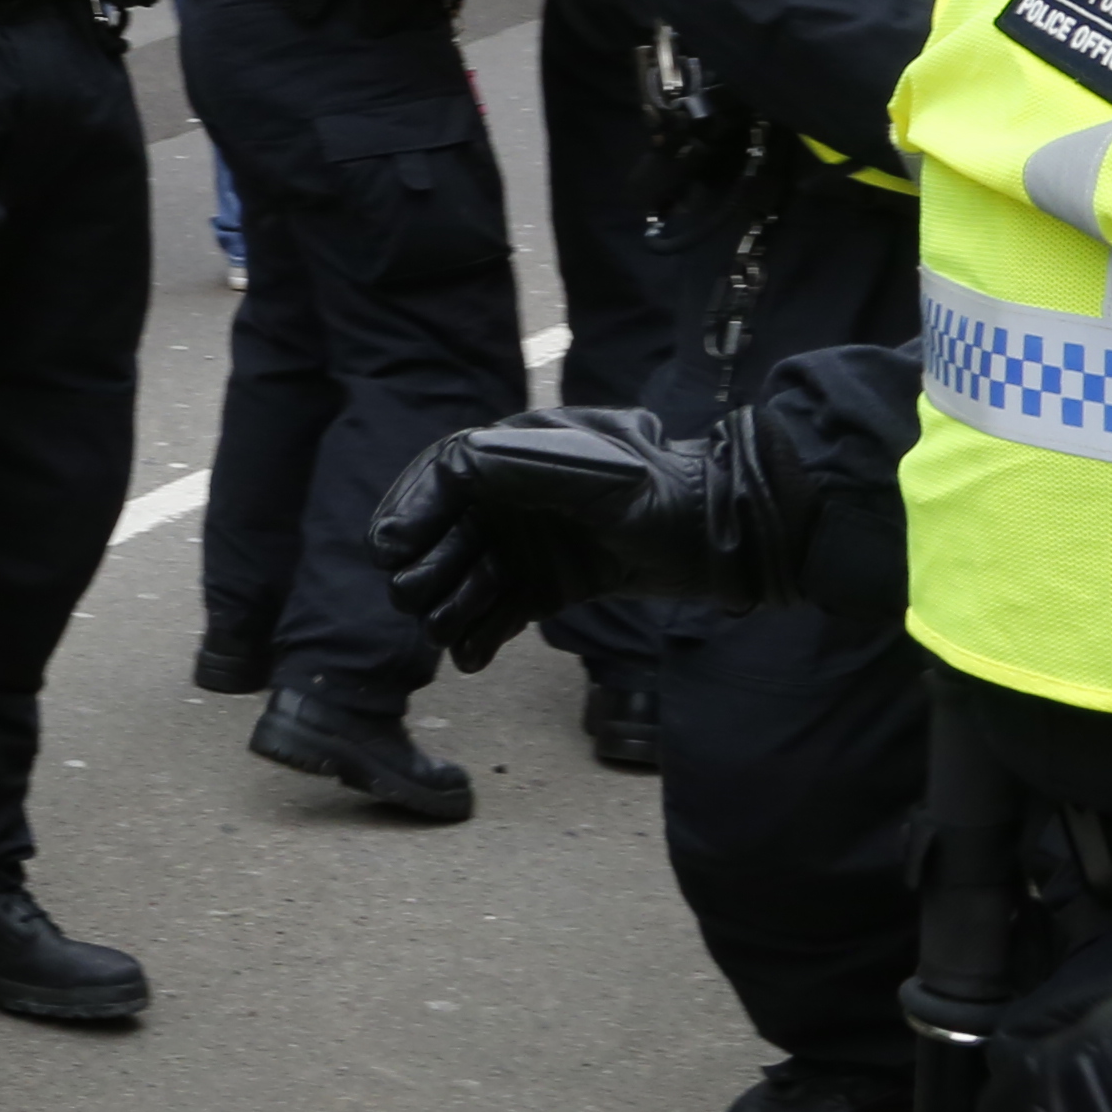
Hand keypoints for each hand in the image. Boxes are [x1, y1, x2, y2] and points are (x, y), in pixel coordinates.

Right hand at [370, 402, 780, 666]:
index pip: (444, 477)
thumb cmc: (663, 496)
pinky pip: (501, 609)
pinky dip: (482, 632)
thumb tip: (451, 465)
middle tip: (415, 599)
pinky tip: (471, 656)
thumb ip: (520, 464)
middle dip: (426, 565)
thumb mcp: (591, 472)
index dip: (411, 509)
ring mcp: (533, 542)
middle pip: (446, 532)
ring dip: (449, 604)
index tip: (389, 547)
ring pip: (468, 575)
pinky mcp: (551, 583)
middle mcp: (517, 498)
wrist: (721, 541)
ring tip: (444, 633)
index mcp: (519, 454)